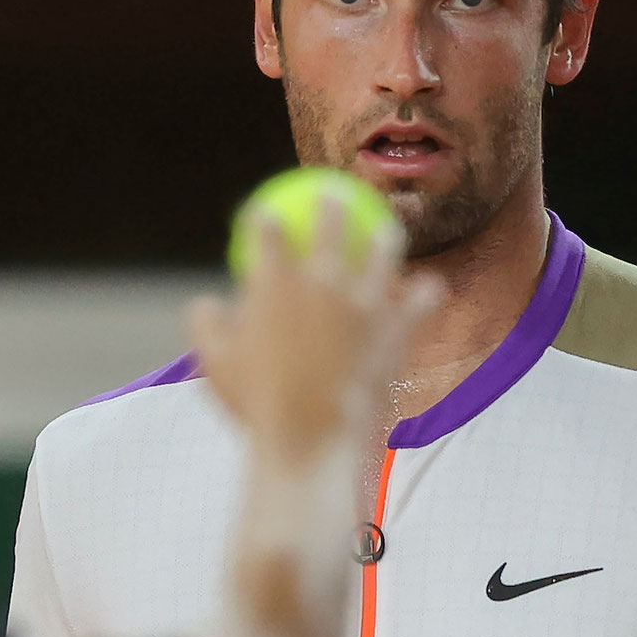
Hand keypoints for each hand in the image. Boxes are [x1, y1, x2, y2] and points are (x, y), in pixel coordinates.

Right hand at [191, 196, 439, 464]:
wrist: (309, 440)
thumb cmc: (256, 406)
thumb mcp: (214, 365)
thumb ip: (207, 324)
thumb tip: (208, 303)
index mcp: (275, 280)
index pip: (269, 228)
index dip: (266, 216)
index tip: (267, 215)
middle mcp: (323, 278)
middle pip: (331, 222)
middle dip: (331, 201)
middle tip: (333, 196)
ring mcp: (365, 300)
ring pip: (385, 249)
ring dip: (386, 235)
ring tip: (386, 232)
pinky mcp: (396, 328)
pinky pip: (420, 301)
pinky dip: (425, 295)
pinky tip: (430, 289)